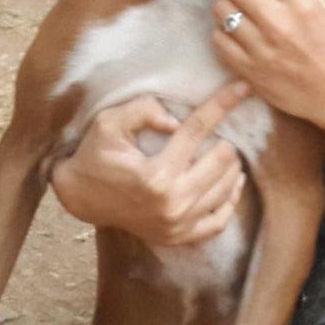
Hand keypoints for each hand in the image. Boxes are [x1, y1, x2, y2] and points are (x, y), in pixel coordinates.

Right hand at [50, 82, 250, 245]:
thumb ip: (142, 111)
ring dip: (232, 164)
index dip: (223, 104)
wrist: (80, 197)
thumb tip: (176, 121)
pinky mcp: (179, 237)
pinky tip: (233, 180)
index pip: (199, 130)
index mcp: (155, 175)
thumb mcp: (109, 124)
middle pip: (223, 160)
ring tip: (224, 150)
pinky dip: (232, 198)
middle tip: (223, 132)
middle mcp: (171, 203)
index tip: (243, 87)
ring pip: (227, 187)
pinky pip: (220, 220)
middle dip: (227, 139)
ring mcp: (177, 225)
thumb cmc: (96, 155)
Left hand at [203, 0, 324, 134]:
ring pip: (220, 9)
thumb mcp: (321, 5)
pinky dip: (223, 30)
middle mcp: (278, 21)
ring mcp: (260, 47)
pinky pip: (218, 39)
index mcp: (301, 1)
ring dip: (223, 0)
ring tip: (237, 3)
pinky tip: (237, 30)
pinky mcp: (247, 70)